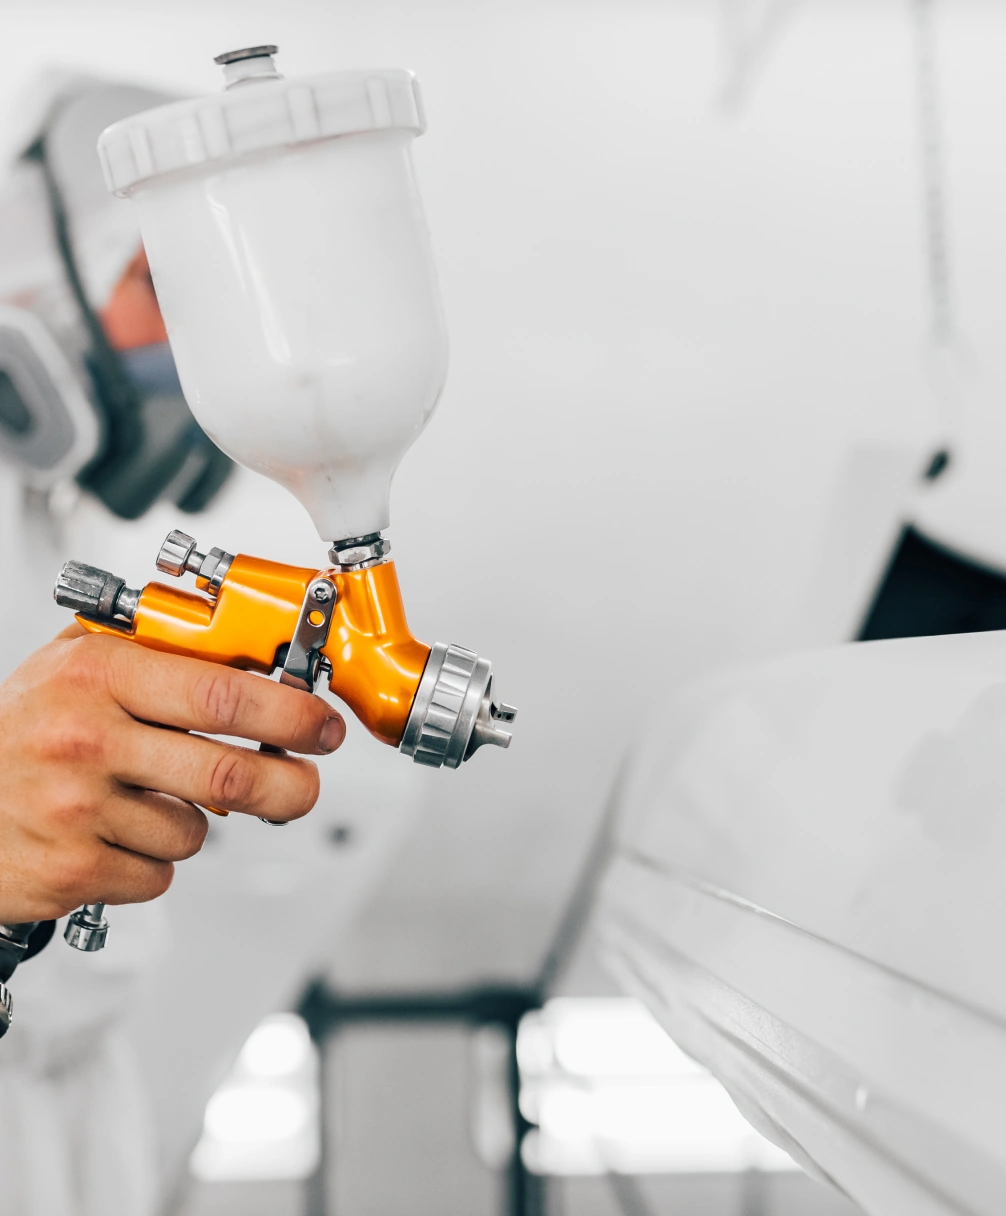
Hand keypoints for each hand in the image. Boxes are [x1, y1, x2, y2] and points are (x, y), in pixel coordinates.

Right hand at [0, 625, 345, 923]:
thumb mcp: (73, 664)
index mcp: (98, 675)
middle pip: (229, 772)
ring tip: (150, 803)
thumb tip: (248, 647)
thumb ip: (152, 650)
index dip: (290, 711)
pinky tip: (114, 837)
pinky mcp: (72, 871)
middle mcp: (86, 738)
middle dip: (289, 783)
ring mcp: (77, 810)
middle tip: (305, 783)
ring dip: (194, 823)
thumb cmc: (16, 731)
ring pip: (195, 830)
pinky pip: (159, 875)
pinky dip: (153, 862)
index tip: (322, 724)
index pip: (223, 693)